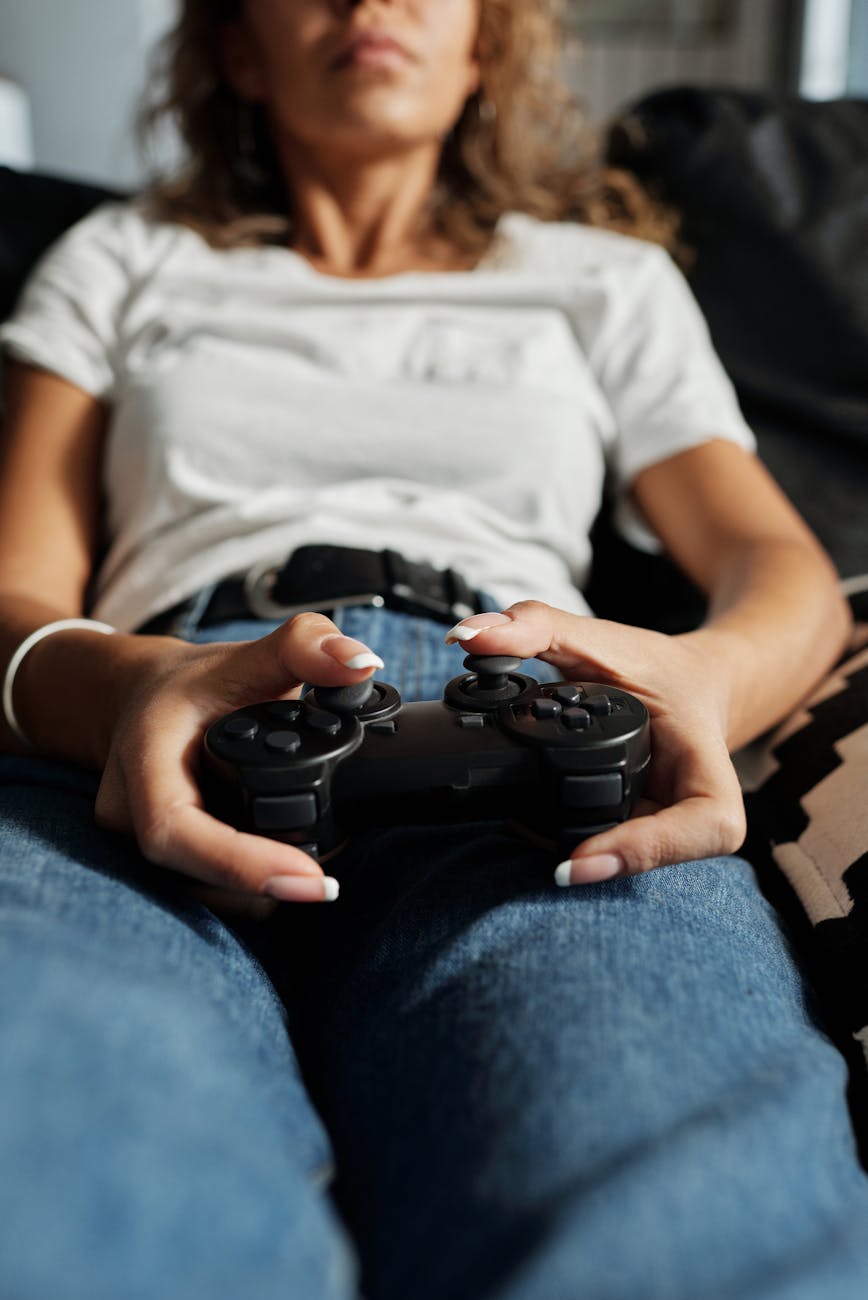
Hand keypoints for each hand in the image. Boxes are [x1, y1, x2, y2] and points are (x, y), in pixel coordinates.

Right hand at [95, 613, 383, 907]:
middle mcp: (129, 813)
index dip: (239, 864)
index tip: (308, 878)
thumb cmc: (194, 684)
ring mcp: (139, 845)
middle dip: (262, 884)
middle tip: (326, 881)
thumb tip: (361, 662)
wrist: (148, 700)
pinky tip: (286, 869)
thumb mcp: (248, 655)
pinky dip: (250, 886)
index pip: (176, 832)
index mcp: (143, 762)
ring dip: (259, 891)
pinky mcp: (166, 863)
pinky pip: (208, 889)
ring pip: (203, 892)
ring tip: (312, 872)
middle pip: (193, 875)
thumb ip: (306, 648)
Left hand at [446, 602, 745, 882]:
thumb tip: (468, 636)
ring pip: (620, 863)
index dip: (644, 851)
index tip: (579, 860)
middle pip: (647, 857)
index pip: (702, 826)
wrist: (690, 687)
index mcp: (706, 770)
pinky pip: (603, 850)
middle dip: (591, 860)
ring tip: (522, 827)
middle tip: (529, 839)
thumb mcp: (601, 638)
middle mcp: (691, 812)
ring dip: (573, 854)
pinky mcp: (636, 835)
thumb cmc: (659, 669)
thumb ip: (535, 627)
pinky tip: (529, 824)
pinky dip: (566, 840)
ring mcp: (662, 830)